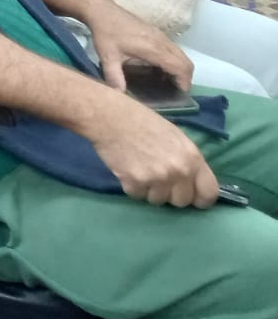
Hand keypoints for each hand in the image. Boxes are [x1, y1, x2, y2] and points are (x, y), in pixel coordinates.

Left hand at [85, 2, 193, 92]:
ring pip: (181, 56)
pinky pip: (174, 50)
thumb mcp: (108, 57)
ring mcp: (162, 36)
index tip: (179, 96)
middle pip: (186, 63)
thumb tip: (119, 96)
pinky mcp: (158, 33)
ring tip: (167, 84)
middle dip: (185, 79)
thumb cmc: (106, 34)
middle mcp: (162, 42)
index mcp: (154, 49)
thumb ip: (114, 78)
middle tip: (174, 92)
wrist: (103, 11)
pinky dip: (173, 62)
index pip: (180, 68)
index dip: (184, 83)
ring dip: (179, 70)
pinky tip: (158, 70)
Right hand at [87, 92, 216, 207]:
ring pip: (158, 201)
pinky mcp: (134, 183)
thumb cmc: (143, 121)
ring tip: (140, 170)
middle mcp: (178, 171)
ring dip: (150, 190)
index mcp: (192, 158)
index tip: (193, 198)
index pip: (209, 193)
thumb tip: (192, 183)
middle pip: (182, 202)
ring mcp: (156, 179)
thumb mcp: (175, 137)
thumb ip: (187, 161)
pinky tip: (127, 169)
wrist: (109, 116)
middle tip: (158, 179)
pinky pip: (138, 196)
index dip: (201, 199)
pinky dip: (132, 187)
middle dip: (171, 194)